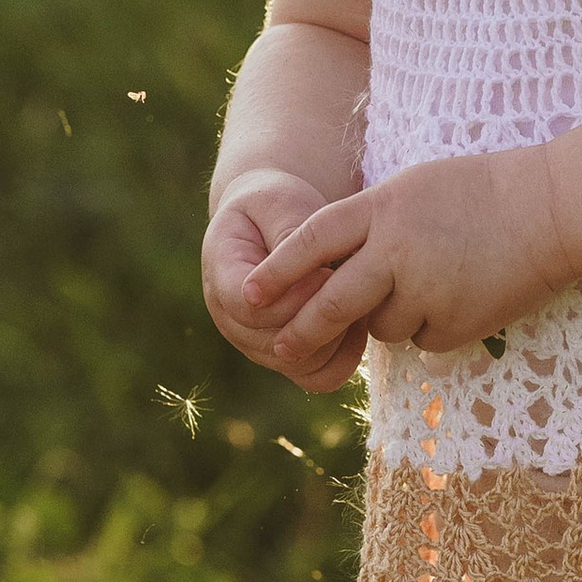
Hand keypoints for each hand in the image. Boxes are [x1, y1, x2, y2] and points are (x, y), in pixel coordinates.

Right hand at [202, 168, 368, 391]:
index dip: (291, 295)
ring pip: (299, 366)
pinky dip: (344, 358)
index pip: (248, 306)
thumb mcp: (280, 203)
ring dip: (336, 338)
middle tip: (353, 286)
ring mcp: (256, 344)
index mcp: (221, 275)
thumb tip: (309, 272)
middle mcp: (231, 319)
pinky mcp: (286, 356)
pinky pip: (318, 377)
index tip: (324, 269)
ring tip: (358, 301)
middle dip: (321, 318)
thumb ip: (291, 234)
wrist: (274, 221)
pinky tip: (360, 323)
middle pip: (275, 343)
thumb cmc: (277, 206)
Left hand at [248, 147, 568, 372]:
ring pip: (381, 326)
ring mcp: (428, 288)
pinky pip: (423, 339)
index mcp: (383, 206)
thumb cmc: (483, 192)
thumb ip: (370, 222)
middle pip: (333, 301)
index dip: (278, 269)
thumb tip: (329, 266)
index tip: (248, 293)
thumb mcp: (414, 187)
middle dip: (304, 330)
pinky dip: (434, 326)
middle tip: (281, 350)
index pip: (313, 240)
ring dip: (392, 316)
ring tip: (437, 280)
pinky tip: (464, 294)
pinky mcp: (457, 323)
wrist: (554, 210)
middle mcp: (397, 249)